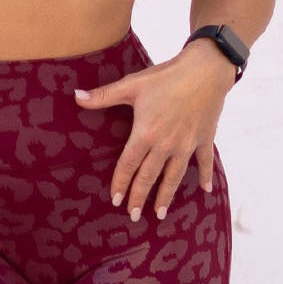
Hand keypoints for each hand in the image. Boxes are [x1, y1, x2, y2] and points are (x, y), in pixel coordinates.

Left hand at [72, 39, 232, 219]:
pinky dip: (205, 176)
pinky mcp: (204, 139)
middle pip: (149, 177)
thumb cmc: (167, 76)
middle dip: (140, 198)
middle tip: (133, 216)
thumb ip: (104, 96)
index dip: (121, 183)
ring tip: (160, 213)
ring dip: (166, 196)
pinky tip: (205, 190)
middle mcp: (166, 145)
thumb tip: (76, 97)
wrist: (206, 68)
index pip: (129, 165)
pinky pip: (204, 162)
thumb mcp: (133, 85)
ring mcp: (187, 144)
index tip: (115, 201)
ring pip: (174, 177)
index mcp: (146, 133)